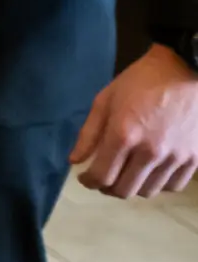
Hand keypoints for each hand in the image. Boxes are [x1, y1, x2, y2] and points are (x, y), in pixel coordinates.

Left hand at [71, 46, 197, 198]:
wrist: (185, 70)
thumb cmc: (140, 82)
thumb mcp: (105, 100)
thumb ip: (88, 134)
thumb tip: (74, 161)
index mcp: (124, 135)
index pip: (101, 176)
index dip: (88, 182)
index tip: (85, 178)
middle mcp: (149, 152)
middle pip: (123, 190)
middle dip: (107, 187)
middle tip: (104, 177)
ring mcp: (175, 157)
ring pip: (148, 191)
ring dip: (133, 186)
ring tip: (127, 173)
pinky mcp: (194, 159)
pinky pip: (173, 186)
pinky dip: (158, 184)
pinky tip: (151, 172)